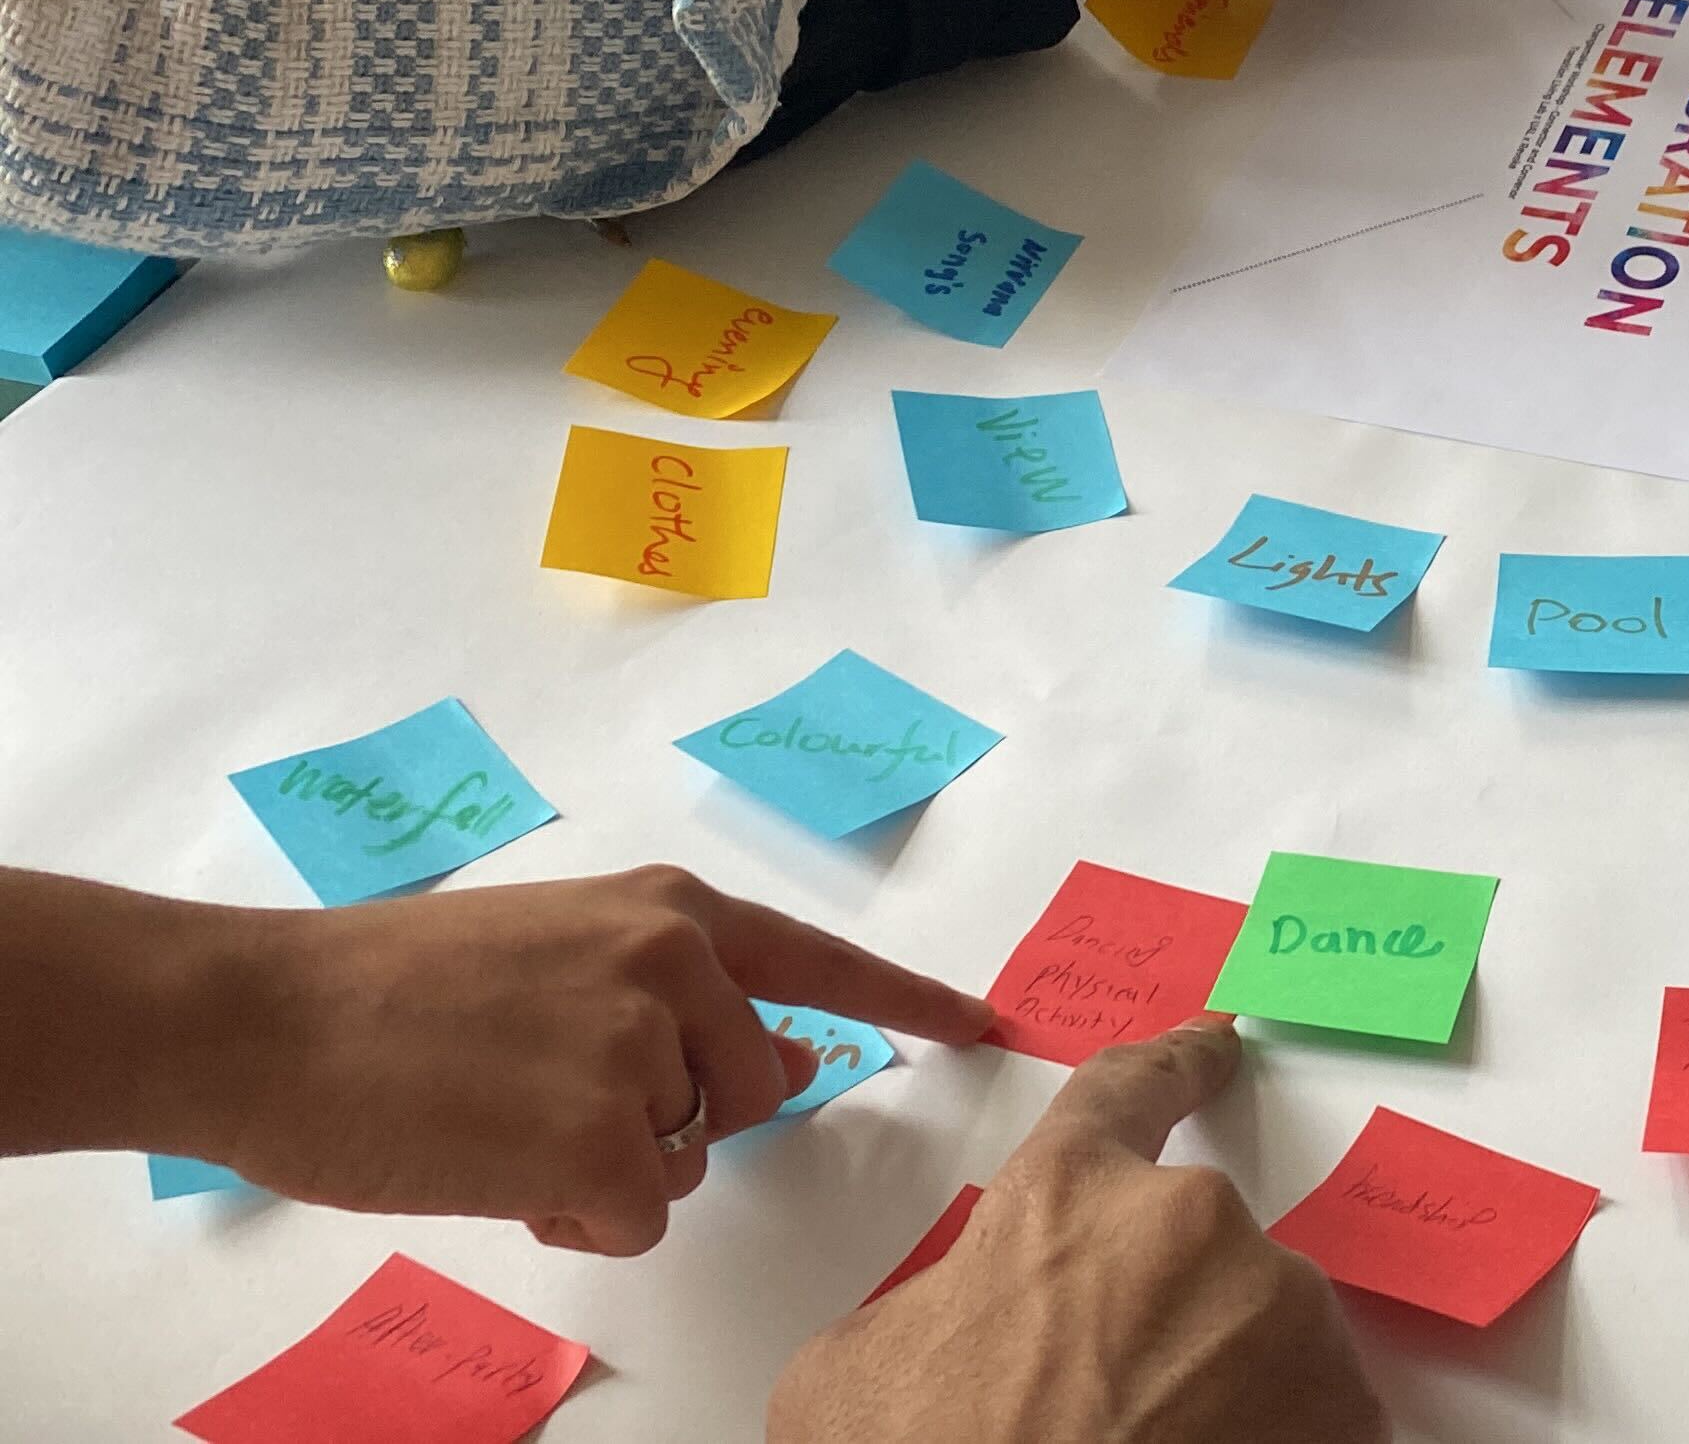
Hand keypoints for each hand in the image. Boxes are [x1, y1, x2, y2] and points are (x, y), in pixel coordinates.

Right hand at [191, 867, 994, 1255]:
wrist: (260, 1019)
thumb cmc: (381, 991)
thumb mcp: (552, 948)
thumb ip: (656, 989)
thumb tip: (746, 1062)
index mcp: (668, 911)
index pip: (822, 962)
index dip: (911, 1001)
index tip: (989, 1025)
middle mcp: (679, 967)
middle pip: (757, 1091)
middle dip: (675, 1120)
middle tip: (544, 1096)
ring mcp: (646, 1054)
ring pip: (686, 1161)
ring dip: (609, 1167)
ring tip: (497, 1116)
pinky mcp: (605, 1144)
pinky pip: (638, 1216)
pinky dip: (571, 1215)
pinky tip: (491, 1164)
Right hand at [769, 1020, 1387, 1443]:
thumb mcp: (861, 1364)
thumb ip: (934, 1295)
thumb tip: (957, 1320)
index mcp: (1067, 1196)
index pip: (1128, 1090)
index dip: (1172, 1065)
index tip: (1215, 1045)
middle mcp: (1191, 1226)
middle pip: (1193, 1244)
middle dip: (1158, 1308)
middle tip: (1104, 1388)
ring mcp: (1280, 1313)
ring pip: (1261, 1325)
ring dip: (1218, 1374)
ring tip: (1150, 1435)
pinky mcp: (1344, 1404)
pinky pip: (1315, 1404)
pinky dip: (1273, 1430)